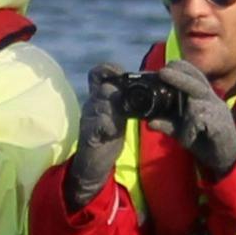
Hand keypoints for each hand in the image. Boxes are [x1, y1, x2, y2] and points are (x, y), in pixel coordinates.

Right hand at [67, 64, 129, 205]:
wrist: (92, 164)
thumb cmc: (108, 136)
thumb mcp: (118, 114)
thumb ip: (125, 100)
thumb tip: (147, 86)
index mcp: (98, 97)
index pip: (98, 74)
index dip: (108, 69)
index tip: (121, 74)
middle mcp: (91, 104)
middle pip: (104, 86)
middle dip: (120, 90)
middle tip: (136, 99)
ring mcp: (88, 118)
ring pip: (101, 102)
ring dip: (116, 106)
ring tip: (124, 115)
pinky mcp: (88, 134)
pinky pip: (99, 123)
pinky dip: (109, 125)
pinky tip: (114, 131)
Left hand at [154, 58, 235, 179]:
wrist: (227, 158)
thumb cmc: (204, 139)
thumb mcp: (183, 131)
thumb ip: (168, 125)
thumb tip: (149, 122)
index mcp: (204, 98)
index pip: (196, 76)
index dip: (182, 69)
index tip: (166, 66)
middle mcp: (212, 101)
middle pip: (197, 84)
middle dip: (179, 77)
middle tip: (162, 72)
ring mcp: (218, 112)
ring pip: (198, 104)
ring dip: (185, 115)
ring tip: (182, 130)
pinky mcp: (221, 126)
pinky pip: (203, 122)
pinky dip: (191, 130)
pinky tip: (187, 139)